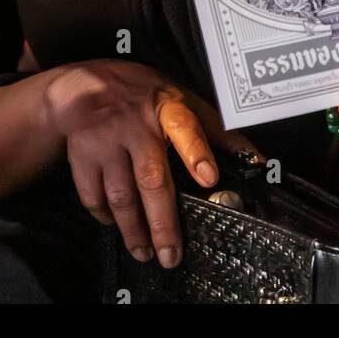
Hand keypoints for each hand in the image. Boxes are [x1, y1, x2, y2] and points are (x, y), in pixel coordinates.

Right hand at [43, 60, 254, 267]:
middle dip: (163, 222)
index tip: (209, 178)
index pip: (185, 128)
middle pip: (151, 177)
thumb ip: (217, 132)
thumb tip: (256, 161)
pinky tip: (117, 226)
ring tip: (146, 252)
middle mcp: (135, 123)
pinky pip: (93, 195)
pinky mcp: (81, 154)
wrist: (85, 83)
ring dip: (134, 230)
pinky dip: (105, 216)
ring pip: (121, 195)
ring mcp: (106, 139)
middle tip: (171, 254)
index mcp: (167, 107)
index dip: (197, 153)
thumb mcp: (184, 101)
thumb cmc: (145, 96)